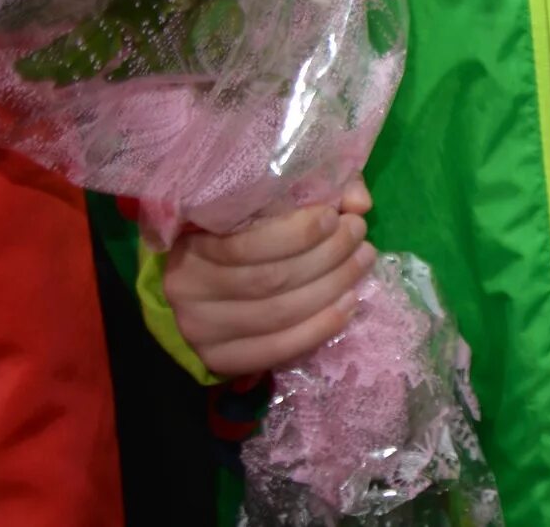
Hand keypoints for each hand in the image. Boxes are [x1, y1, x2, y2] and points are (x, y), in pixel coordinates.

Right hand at [161, 177, 373, 377]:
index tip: (335, 217)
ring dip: (331, 288)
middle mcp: (186, 289)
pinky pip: (276, 349)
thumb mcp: (266, 202)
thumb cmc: (241, 231)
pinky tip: (348, 305)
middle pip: (269, 280)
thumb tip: (358, 202)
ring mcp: (199, 329)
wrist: (203, 286)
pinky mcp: (219, 359)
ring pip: (278, 314)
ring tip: (362, 262)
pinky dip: (319, 328)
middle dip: (326, 256)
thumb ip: (312, 191)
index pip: (244, 245)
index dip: (298, 233)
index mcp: (190, 243)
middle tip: (357, 234)